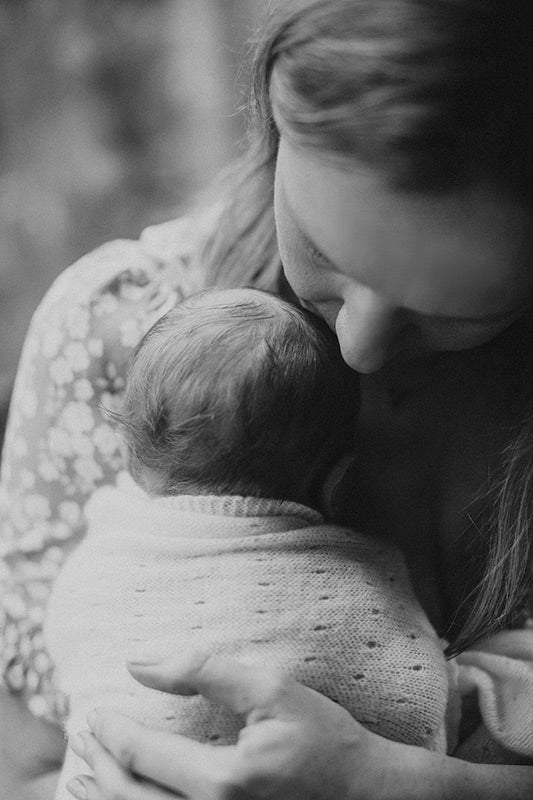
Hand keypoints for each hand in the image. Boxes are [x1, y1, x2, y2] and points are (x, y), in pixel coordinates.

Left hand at [66, 649, 417, 799]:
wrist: (369, 795)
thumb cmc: (325, 739)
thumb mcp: (270, 689)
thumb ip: (202, 671)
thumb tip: (140, 665)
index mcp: (222, 783)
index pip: (143, 755)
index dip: (112, 731)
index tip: (95, 711)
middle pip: (131, 796)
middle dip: (101, 765)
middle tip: (84, 737)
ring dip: (108, 794)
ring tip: (87, 772)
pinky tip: (129, 796)